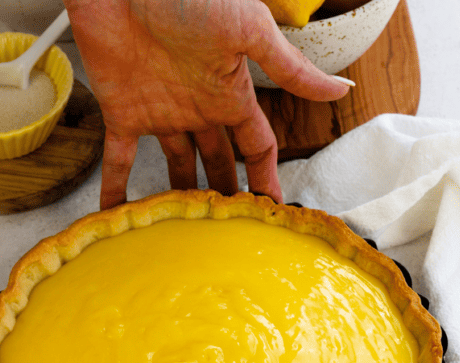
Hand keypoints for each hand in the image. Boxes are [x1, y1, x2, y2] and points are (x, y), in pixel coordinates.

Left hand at [64, 0, 351, 207]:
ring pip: (175, 166)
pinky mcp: (121, 112)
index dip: (265, 177)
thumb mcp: (250, 30)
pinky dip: (116, 188)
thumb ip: (289, 68)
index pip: (257, 145)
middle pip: (217, 161)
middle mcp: (198, 107)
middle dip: (224, 194)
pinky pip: (118, 160)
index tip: (272, 213)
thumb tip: (343, 91)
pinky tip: (116, 217)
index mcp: (231, 92)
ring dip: (179, 197)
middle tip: (228, 236)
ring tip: (184, 235)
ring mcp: (160, 112)